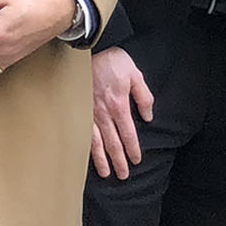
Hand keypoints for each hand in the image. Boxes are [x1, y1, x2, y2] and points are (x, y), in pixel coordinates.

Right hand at [87, 47, 154, 178]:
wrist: (87, 50)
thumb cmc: (112, 61)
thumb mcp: (135, 74)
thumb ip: (144, 96)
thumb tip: (148, 116)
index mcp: (119, 105)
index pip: (128, 133)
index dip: (132, 149)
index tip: (136, 160)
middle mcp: (103, 113)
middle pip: (112, 142)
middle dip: (118, 160)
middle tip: (123, 175)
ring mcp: (88, 113)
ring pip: (96, 142)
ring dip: (101, 159)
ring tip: (106, 173)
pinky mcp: (78, 110)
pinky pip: (82, 133)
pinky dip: (84, 147)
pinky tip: (85, 156)